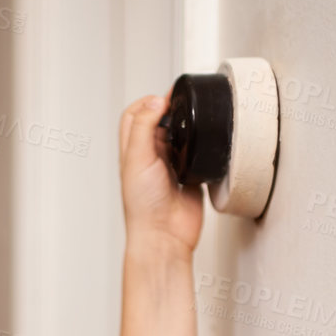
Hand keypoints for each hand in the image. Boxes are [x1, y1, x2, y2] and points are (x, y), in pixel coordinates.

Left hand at [117, 93, 203, 256]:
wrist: (164, 235)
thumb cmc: (143, 207)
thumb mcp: (137, 158)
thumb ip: (144, 127)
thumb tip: (156, 101)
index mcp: (133, 150)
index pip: (135, 114)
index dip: (148, 102)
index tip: (164, 100)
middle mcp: (151, 157)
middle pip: (160, 122)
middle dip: (171, 111)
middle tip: (182, 107)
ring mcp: (171, 166)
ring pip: (180, 137)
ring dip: (187, 128)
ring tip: (193, 124)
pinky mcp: (190, 176)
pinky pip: (197, 155)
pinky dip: (201, 147)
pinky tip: (202, 145)